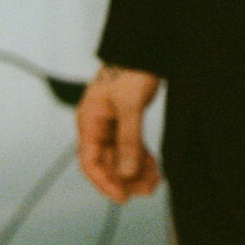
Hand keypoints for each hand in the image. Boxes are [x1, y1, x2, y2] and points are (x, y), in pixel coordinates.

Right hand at [76, 65, 162, 202]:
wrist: (144, 46)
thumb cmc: (131, 70)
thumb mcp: (130, 106)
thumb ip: (129, 139)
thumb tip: (127, 173)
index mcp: (89, 122)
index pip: (90, 162)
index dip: (104, 182)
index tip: (123, 197)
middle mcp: (97, 126)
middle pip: (108, 162)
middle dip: (126, 178)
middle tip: (148, 191)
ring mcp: (112, 124)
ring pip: (121, 156)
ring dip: (136, 171)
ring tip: (156, 184)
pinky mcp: (127, 120)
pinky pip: (131, 146)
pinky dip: (142, 158)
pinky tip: (156, 169)